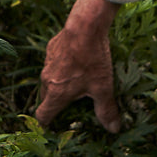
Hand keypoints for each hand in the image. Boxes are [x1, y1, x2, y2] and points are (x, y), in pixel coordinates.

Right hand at [35, 0, 121, 132]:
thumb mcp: (103, 87)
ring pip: (49, 80)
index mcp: (56, 93)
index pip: (42, 115)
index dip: (45, 124)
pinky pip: (54, 64)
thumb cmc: (93, 59)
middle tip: (70, 106)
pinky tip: (78, 61)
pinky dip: (62, 67)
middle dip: (55, 104)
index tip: (51, 127)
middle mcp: (47, 79)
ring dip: (59, 84)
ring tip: (77, 82)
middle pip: (45, 98)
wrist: (85, 26)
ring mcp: (47, 63)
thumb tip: (113, 129)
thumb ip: (106, 110)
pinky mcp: (51, 49)